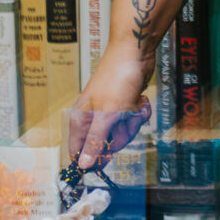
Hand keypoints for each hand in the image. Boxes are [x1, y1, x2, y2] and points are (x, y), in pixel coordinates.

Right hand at [67, 39, 153, 170]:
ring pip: (122, 133)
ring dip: (132, 122)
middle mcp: (92, 118)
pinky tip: (140, 100)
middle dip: (121, 135)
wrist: (135, 53)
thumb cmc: (117, 80)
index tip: (109, 158)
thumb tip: (82, 166)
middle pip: (105, 145)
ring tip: (134, 105)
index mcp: (80, 120)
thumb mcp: (107, 114)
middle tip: (125, 119)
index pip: (79, 152)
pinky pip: (132, 120)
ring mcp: (109, 112)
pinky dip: (139, 112)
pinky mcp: (124, 106)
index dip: (93, 159)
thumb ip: (95, 140)